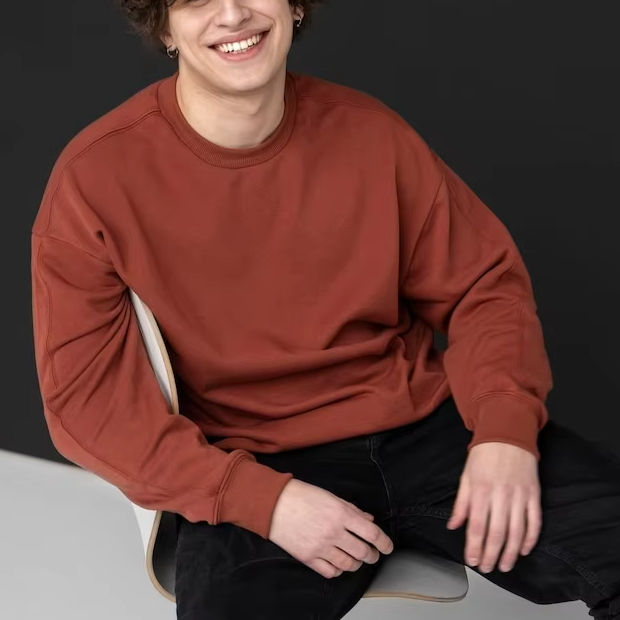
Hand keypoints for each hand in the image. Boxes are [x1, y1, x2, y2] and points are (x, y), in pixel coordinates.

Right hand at [268, 478, 394, 578]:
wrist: (274, 504)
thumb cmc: (303, 496)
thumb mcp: (331, 496)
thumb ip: (352, 510)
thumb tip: (369, 520)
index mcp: (341, 514)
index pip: (372, 533)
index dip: (384, 542)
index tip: (388, 547)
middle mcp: (333, 532)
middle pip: (363, 552)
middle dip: (372, 555)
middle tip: (372, 554)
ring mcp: (320, 547)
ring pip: (348, 565)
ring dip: (357, 564)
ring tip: (356, 559)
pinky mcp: (308, 557)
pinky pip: (330, 572)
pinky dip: (338, 570)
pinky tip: (338, 564)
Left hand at [445, 441, 541, 572]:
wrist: (507, 433)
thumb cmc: (484, 454)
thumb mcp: (466, 476)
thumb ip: (460, 503)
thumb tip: (453, 526)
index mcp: (480, 490)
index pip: (476, 526)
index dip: (474, 547)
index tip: (471, 561)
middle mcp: (500, 495)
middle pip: (497, 533)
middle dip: (491, 554)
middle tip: (487, 568)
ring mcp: (519, 495)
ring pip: (517, 531)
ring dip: (511, 553)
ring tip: (505, 566)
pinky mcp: (533, 494)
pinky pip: (534, 520)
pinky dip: (530, 538)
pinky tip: (524, 550)